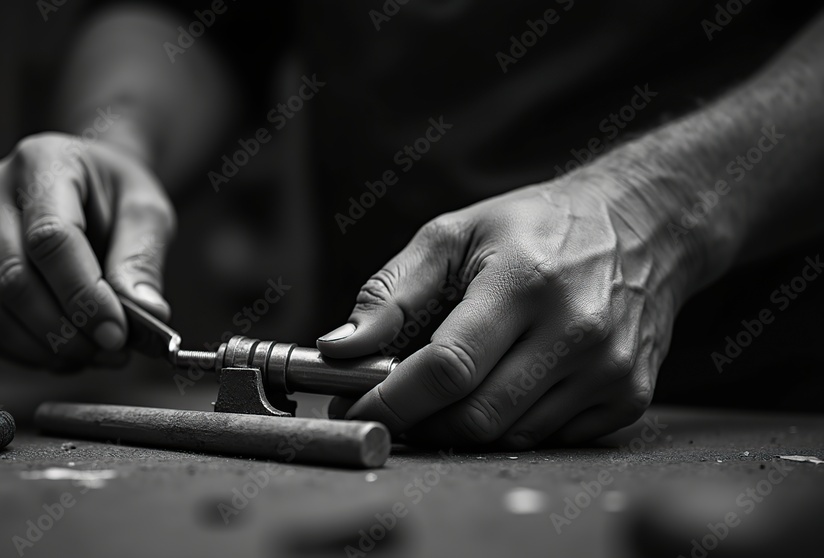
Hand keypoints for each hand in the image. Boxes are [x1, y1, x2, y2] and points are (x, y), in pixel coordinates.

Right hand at [0, 133, 174, 369]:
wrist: (90, 186)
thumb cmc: (117, 195)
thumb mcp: (147, 211)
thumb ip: (144, 258)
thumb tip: (147, 312)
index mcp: (41, 162)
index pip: (49, 239)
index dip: (82, 295)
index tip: (117, 332)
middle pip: (13, 281)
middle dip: (67, 332)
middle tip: (113, 350)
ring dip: (47, 350)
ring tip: (96, 354)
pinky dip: (28, 354)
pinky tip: (68, 353)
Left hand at [318, 172, 689, 447]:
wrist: (642, 227)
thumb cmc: (535, 227)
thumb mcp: (454, 235)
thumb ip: (391, 293)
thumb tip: (338, 350)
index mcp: (525, 283)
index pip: (446, 368)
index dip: (391, 400)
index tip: (353, 408)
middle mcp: (575, 331)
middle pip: (475, 416)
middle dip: (420, 421)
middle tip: (397, 403)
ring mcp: (609, 370)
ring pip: (510, 437)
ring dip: (463, 426)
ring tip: (449, 389)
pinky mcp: (629, 397)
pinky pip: (549, 439)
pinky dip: (512, 424)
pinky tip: (507, 385)